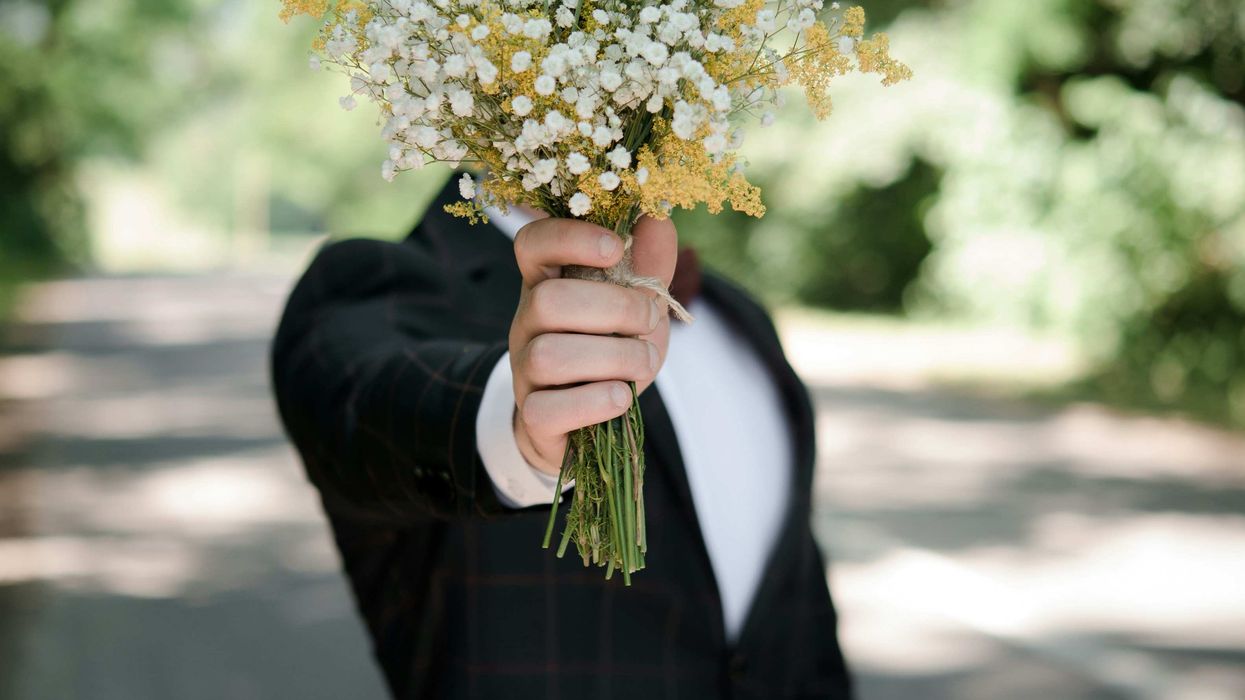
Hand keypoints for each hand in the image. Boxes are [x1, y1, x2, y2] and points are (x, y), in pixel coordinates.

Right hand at [508, 215, 677, 475]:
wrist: (584, 417)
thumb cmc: (610, 350)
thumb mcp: (635, 304)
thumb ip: (648, 263)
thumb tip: (659, 214)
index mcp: (547, 283)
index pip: (532, 243)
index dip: (570, 237)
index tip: (615, 247)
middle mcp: (527, 322)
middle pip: (548, 301)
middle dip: (614, 308)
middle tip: (648, 319)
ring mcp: (525, 370)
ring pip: (549, 355)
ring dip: (614, 358)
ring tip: (643, 362)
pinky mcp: (533, 415)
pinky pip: (548, 409)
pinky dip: (596, 403)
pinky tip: (621, 397)